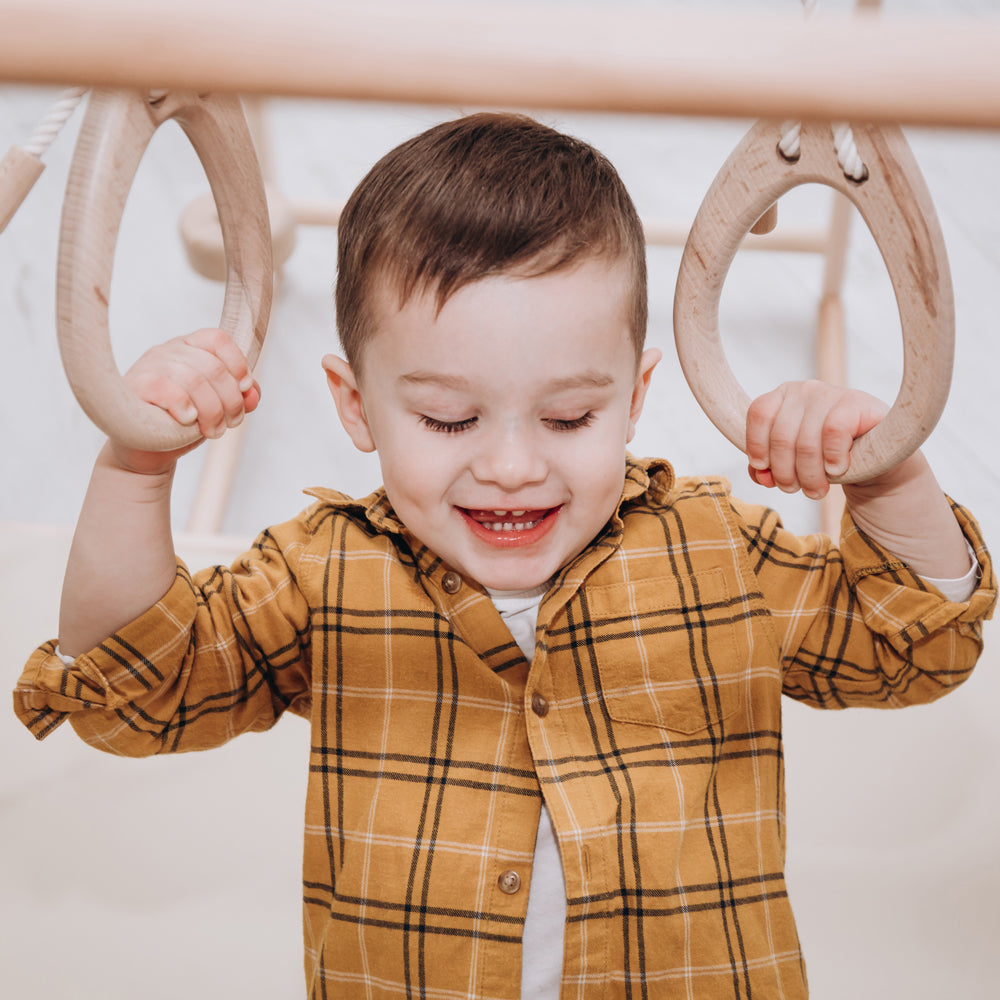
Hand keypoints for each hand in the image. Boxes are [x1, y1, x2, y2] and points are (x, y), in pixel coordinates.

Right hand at [110, 327, 260, 474]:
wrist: (147, 449)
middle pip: (213, 367)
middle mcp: (169, 350)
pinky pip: (167, 389)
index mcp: (190, 347)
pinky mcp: (136, 385)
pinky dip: (185, 407)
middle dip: (231, 401)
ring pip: (195, 381)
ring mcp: (150, 366)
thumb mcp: (218, 407)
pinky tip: (188, 419)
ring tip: (213, 430)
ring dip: (212, 412)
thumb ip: (240, 397)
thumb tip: (253, 394)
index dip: (238, 365)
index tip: (244, 389)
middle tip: (230, 423)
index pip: (218, 339)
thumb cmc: (183, 422)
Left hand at [746, 380, 887, 498]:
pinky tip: (836, 469)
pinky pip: (834, 432)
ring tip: (815, 490)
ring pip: (806, 441)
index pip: (759, 414)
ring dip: (809, 475)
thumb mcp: (793, 460)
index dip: (757, 445)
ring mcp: (830, 393)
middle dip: (785, 472)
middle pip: (781, 436)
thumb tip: (759, 474)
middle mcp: (804, 390)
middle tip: (793, 490)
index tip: (764, 469)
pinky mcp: (856, 403)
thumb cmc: (826, 455)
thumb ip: (769, 467)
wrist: (875, 453)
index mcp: (783, 397)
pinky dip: (832, 457)